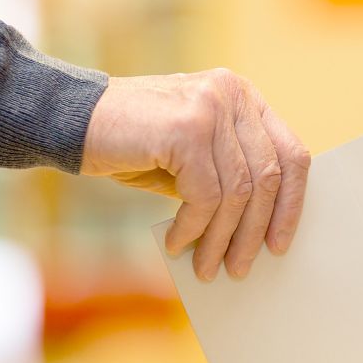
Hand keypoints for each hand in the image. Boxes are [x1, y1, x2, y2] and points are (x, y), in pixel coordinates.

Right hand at [81, 69, 310, 280]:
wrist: (70, 118)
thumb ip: (229, 176)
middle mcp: (233, 94)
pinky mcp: (186, 129)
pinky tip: (177, 243)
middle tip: (240, 268)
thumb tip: (259, 232)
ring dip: (221, 238)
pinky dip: (193, 228)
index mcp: (243, 97)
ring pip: (237, 192)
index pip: (291, 154)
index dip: (292, 204)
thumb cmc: (135, 144)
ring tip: (208, 267)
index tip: (280, 243)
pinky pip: (205, 196)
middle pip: (268, 177)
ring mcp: (211, 107)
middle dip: (254, 231)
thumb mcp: (195, 157)